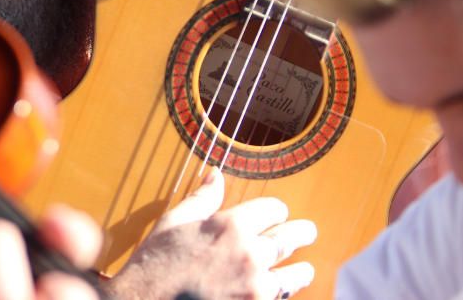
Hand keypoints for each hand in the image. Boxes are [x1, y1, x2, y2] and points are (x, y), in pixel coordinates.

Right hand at [106, 168, 316, 299]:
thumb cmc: (154, 265)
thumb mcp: (174, 223)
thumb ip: (202, 199)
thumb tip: (216, 175)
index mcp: (230, 225)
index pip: (274, 209)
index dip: (276, 210)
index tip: (277, 213)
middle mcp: (250, 254)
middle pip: (291, 238)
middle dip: (301, 233)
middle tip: (307, 233)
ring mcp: (256, 287)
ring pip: (295, 274)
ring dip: (301, 270)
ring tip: (304, 269)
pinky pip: (283, 299)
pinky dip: (285, 295)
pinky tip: (284, 292)